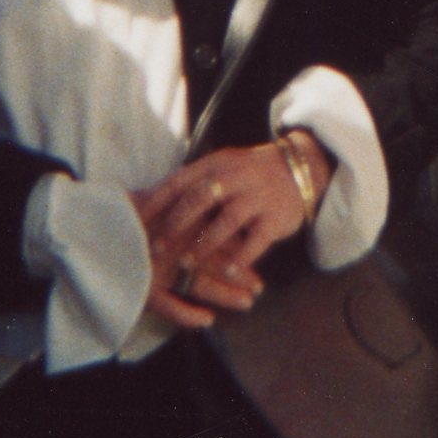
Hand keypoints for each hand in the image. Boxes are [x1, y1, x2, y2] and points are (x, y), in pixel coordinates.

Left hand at [136, 139, 330, 323]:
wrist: (301, 169)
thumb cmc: (250, 174)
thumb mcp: (223, 166)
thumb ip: (194, 181)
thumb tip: (152, 198)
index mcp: (216, 164)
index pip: (180, 181)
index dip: (156, 202)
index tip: (136, 221)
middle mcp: (236, 177)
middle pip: (200, 199)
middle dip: (175, 224)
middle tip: (156, 247)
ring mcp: (258, 197)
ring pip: (227, 221)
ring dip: (204, 244)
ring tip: (186, 265)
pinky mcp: (276, 218)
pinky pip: (256, 241)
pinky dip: (240, 258)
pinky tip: (226, 273)